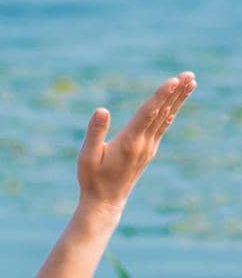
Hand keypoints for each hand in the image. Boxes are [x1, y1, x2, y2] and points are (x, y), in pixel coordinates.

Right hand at [76, 70, 194, 219]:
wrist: (105, 203)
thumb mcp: (87, 156)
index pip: (148, 113)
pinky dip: (171, 111)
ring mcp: (148, 148)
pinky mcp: (148, 151)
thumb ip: (95, 132)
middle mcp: (143, 144)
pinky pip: (163, 126)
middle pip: (163, 112)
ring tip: (190, 82)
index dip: (161, 95)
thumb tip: (102, 110)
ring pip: (166, 118)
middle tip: (190, 74)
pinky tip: (176, 103)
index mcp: (129, 142)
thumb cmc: (92, 179)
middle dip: (176, 92)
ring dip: (178, 99)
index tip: (174, 80)